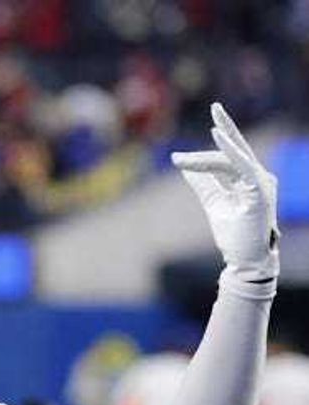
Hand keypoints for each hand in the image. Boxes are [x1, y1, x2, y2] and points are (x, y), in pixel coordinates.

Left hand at [171, 103, 278, 285]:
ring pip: (233, 159)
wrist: (244, 261)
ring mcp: (262, 183)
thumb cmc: (234, 235)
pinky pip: (244, 165)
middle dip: (227, 125)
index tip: (178, 157)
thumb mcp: (214, 203)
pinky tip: (218, 137)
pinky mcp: (261, 191)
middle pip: (236, 148)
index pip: (231, 155)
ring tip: (181, 158)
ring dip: (206, 156)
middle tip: (215, 106)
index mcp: (249, 178)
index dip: (212, 146)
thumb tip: (185, 165)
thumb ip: (203, 183)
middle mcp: (259, 177)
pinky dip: (231, 151)